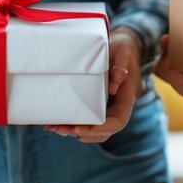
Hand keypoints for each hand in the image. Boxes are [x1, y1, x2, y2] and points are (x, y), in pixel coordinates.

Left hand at [45, 28, 141, 143]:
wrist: (121, 49)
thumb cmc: (122, 50)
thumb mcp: (123, 54)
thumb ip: (121, 68)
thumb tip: (112, 88)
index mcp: (127, 99)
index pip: (118, 121)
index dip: (102, 128)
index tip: (84, 128)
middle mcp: (117, 107)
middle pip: (104, 130)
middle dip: (83, 133)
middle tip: (63, 130)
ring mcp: (108, 108)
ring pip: (94, 128)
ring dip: (75, 131)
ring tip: (56, 128)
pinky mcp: (97, 104)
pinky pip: (88, 120)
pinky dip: (73, 123)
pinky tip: (57, 123)